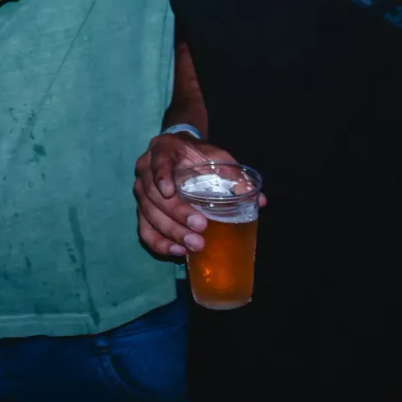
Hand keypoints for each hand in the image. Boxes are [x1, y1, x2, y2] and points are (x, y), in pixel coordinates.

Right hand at [133, 133, 265, 259]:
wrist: (179, 153)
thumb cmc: (199, 155)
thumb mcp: (217, 157)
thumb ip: (235, 176)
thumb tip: (260, 200)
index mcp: (163, 150)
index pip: (158, 161)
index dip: (161, 175)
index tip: (169, 191)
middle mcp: (145, 170)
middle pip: (153, 194)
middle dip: (176, 214)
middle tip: (200, 228)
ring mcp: (141, 191)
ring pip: (148, 214)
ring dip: (171, 232)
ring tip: (194, 244)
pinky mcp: (142, 211)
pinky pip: (144, 230)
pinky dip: (159, 242)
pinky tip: (177, 251)